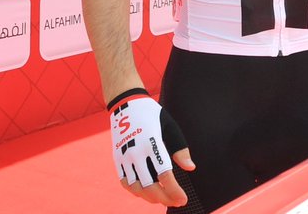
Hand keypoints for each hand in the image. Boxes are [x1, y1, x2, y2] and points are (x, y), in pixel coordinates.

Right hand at [109, 89, 193, 207]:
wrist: (126, 105)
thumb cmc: (154, 116)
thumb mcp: (170, 127)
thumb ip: (180, 149)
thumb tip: (190, 168)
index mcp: (152, 143)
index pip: (164, 174)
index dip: (173, 190)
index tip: (183, 199)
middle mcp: (136, 152)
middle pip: (149, 186)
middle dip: (164, 198)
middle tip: (177, 202)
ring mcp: (124, 157)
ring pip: (136, 187)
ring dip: (150, 198)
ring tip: (163, 199)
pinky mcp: (117, 159)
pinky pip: (125, 182)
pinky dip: (136, 191)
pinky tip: (147, 193)